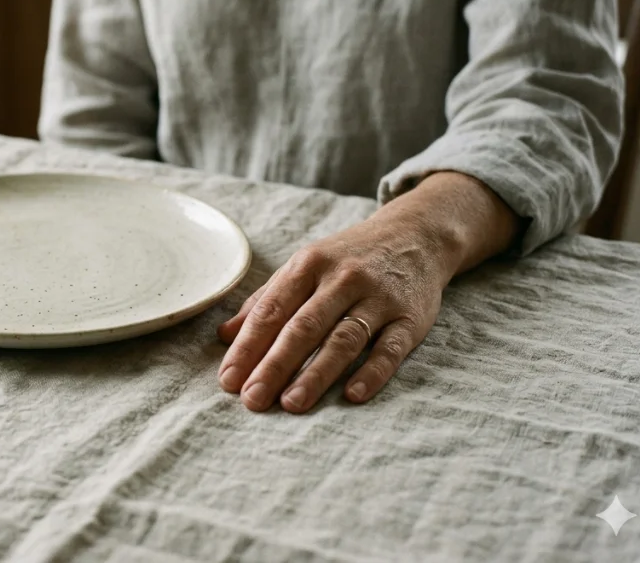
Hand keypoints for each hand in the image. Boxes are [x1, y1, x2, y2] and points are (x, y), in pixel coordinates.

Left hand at [215, 172, 519, 412]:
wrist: (416, 236)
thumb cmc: (347, 259)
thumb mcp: (303, 267)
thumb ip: (265, 301)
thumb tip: (224, 336)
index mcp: (308, 264)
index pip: (272, 310)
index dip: (248, 346)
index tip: (229, 379)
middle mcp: (342, 279)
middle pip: (303, 327)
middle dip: (274, 365)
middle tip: (251, 399)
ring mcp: (378, 298)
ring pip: (343, 339)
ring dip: (316, 373)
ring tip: (291, 403)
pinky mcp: (410, 318)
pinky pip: (391, 348)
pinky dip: (373, 372)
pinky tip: (353, 395)